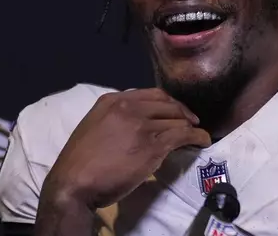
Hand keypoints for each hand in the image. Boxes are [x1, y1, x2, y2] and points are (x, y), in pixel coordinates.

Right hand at [40, 88, 211, 209]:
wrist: (74, 184)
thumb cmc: (80, 162)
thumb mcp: (94, 127)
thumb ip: (116, 119)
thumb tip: (139, 122)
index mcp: (112, 101)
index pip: (151, 94)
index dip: (169, 102)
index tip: (177, 111)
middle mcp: (128, 107)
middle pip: (167, 104)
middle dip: (183, 112)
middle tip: (192, 122)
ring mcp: (142, 125)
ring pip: (177, 119)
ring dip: (191, 126)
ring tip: (198, 133)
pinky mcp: (153, 145)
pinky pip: (183, 135)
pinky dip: (197, 137)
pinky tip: (203, 141)